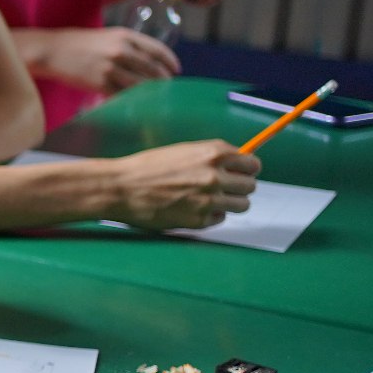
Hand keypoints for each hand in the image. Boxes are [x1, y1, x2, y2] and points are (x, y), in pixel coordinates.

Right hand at [32, 25, 180, 94]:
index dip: (170, 62)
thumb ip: (128, 46)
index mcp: (124, 36)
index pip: (157, 50)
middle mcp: (120, 51)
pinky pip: (122, 94)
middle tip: (166, 88)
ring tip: (153, 97)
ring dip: (149, 93)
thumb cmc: (79, 43)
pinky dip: (130, 100)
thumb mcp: (107, 36)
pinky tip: (134, 102)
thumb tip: (147, 62)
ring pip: (139, 84)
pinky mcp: (99, 83)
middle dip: (163, 81)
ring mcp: (110, 68)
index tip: (176, 70)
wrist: (52, 51)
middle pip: (152, 70)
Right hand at [108, 139, 259, 231]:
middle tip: (222, 189)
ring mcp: (209, 200)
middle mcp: (216, 176)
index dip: (246, 170)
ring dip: (228, 203)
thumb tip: (235, 165)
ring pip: (241, 205)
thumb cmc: (146, 168)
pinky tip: (190, 209)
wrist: (120, 188)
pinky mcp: (199, 220)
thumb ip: (211, 157)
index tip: (240, 174)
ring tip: (207, 201)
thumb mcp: (183, 152)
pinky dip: (209, 216)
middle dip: (238, 188)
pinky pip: (218, 219)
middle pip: (250, 186)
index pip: (252, 164)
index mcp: (214, 153)